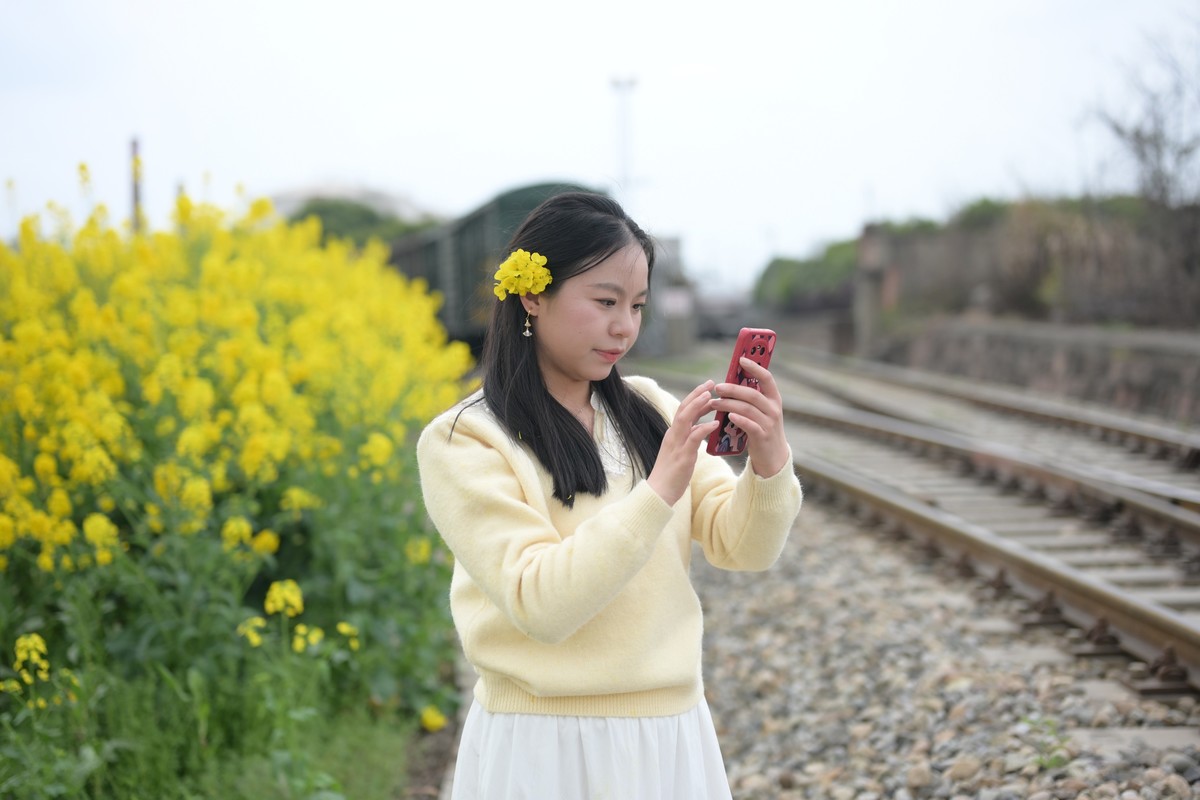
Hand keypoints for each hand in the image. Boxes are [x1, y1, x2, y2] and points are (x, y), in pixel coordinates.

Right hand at [646, 381, 719, 505]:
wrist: (659, 493)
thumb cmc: (671, 475)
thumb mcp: (681, 452)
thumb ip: (688, 438)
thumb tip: (699, 428)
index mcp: (673, 434)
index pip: (683, 410)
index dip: (695, 398)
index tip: (708, 388)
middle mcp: (673, 436)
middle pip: (683, 408)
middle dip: (696, 394)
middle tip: (711, 383)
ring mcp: (676, 445)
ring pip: (685, 419)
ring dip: (698, 405)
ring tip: (711, 396)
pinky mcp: (682, 457)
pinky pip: (693, 439)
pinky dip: (703, 428)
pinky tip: (714, 423)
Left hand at [713, 358, 788, 476]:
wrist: (773, 456)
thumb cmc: (763, 428)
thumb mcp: (761, 411)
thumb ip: (751, 397)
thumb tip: (731, 381)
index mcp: (773, 398)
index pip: (767, 378)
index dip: (755, 367)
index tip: (741, 360)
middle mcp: (774, 409)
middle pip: (752, 394)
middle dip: (733, 389)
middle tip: (717, 387)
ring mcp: (770, 423)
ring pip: (747, 409)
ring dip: (729, 404)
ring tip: (714, 403)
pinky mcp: (763, 437)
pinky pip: (750, 425)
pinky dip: (739, 419)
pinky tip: (729, 416)